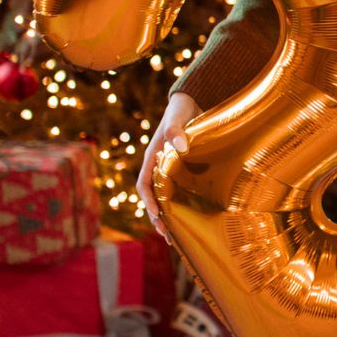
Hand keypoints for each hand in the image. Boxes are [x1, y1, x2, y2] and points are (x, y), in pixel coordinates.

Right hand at [138, 92, 197, 238]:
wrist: (191, 101)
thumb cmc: (181, 110)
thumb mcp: (178, 119)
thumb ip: (177, 131)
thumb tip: (179, 146)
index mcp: (152, 157)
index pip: (144, 184)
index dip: (148, 200)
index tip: (156, 215)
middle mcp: (158, 166)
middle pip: (154, 196)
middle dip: (158, 216)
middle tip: (167, 235)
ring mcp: (170, 168)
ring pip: (166, 196)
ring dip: (169, 214)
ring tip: (176, 235)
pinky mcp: (183, 168)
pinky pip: (179, 190)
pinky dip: (182, 204)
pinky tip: (192, 216)